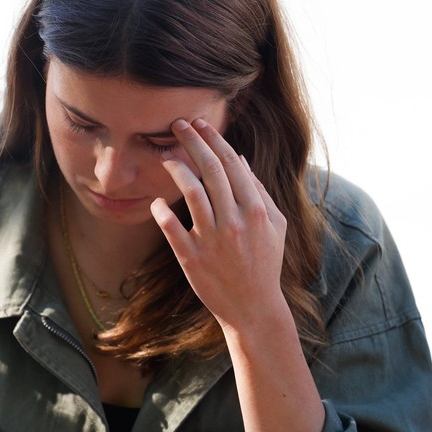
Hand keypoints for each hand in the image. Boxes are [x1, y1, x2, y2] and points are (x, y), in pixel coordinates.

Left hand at [150, 118, 289, 330]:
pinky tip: (156, 201)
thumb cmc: (265, 263)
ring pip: (191, 192)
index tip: (200, 123)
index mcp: (255, 210)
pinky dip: (160, 210)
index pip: (232, 163)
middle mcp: (234, 221)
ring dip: (176, 168)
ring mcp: (212, 240)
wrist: (253, 307)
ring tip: (166, 156)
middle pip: (211, 170)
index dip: (214, 139)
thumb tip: (240, 159)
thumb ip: (258, 191)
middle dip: (193, 141)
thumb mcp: (275, 226)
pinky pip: (170, 226)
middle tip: (178, 124)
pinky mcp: (192, 258)